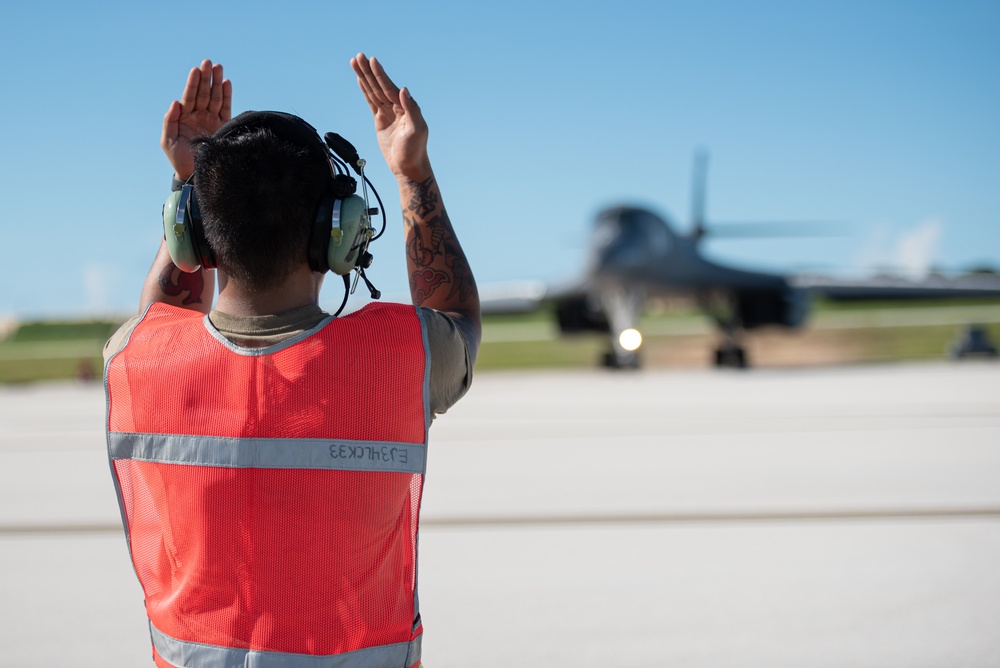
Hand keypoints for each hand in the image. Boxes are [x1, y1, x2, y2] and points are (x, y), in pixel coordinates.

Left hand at [161, 59, 231, 180]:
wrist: (195, 174)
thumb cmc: (178, 158)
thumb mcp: (167, 140)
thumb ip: (169, 120)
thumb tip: (175, 102)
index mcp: (184, 116)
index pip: (189, 96)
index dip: (192, 83)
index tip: (196, 70)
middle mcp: (198, 115)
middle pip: (203, 93)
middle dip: (206, 78)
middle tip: (209, 62)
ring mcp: (211, 120)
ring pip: (214, 97)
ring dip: (217, 83)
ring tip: (219, 68)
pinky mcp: (223, 127)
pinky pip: (225, 108)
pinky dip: (227, 96)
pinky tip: (227, 84)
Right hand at [350, 53, 430, 181]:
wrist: (408, 166)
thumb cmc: (415, 150)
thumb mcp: (417, 130)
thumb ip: (411, 109)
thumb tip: (404, 90)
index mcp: (406, 107)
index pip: (390, 87)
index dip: (381, 75)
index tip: (372, 61)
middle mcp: (397, 107)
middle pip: (380, 85)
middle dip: (369, 71)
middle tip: (359, 56)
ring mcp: (388, 113)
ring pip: (374, 91)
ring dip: (364, 77)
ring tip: (355, 62)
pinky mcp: (381, 120)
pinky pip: (371, 102)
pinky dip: (365, 90)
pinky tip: (360, 80)